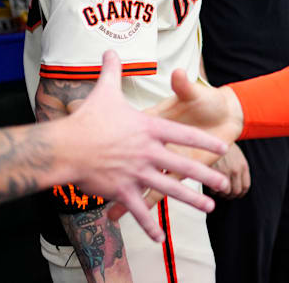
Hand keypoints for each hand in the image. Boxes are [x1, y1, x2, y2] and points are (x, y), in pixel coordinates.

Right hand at [61, 51, 230, 241]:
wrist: (65, 145)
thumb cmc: (87, 119)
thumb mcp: (104, 93)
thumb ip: (112, 72)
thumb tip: (110, 50)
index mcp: (149, 128)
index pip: (184, 134)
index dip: (204, 140)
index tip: (222, 145)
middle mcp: (147, 151)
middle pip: (183, 164)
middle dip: (206, 174)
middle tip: (223, 182)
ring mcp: (136, 172)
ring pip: (169, 188)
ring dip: (190, 200)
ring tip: (209, 208)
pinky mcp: (121, 189)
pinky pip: (139, 208)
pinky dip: (150, 224)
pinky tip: (161, 237)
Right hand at [212, 144, 250, 198]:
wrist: (214, 136)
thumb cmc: (224, 146)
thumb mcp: (238, 155)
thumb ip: (241, 169)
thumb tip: (241, 186)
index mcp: (243, 166)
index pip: (245, 187)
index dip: (240, 193)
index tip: (236, 194)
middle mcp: (235, 170)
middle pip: (236, 192)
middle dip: (230, 195)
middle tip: (225, 193)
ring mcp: (224, 171)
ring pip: (225, 193)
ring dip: (221, 194)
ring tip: (217, 189)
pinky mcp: (212, 172)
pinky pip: (214, 189)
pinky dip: (212, 190)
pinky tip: (210, 185)